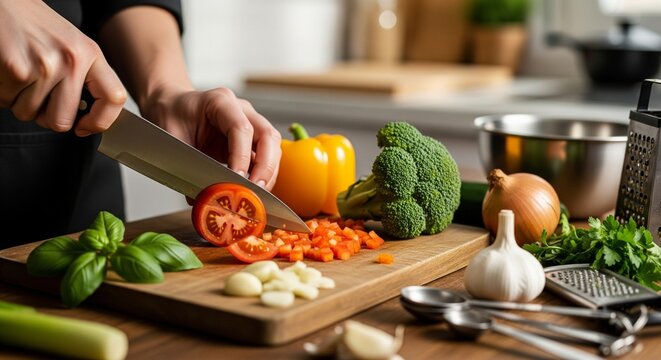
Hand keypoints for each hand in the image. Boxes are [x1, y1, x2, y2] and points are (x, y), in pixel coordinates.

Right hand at [0, 0, 125, 135]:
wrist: (2, 1)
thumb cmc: (33, 25)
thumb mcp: (71, 45)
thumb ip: (84, 77)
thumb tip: (88, 117)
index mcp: (90, 54)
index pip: (114, 98)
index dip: (100, 122)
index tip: (84, 127)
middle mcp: (72, 59)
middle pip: (62, 120)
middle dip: (44, 116)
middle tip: (37, 97)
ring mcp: (44, 65)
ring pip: (29, 113)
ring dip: (19, 101)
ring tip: (20, 74)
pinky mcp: (16, 68)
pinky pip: (6, 101)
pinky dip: (2, 91)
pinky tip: (6, 70)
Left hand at [141, 86, 281, 189]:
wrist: (172, 106)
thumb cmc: (171, 115)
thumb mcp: (172, 138)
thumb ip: (187, 166)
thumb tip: (202, 198)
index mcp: (220, 102)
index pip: (241, 128)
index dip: (242, 156)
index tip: (237, 180)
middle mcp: (242, 110)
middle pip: (268, 136)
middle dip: (266, 166)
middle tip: (256, 190)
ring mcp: (250, 123)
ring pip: (273, 147)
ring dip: (268, 173)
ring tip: (257, 195)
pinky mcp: (251, 140)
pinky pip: (265, 157)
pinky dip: (263, 175)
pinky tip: (253, 190)